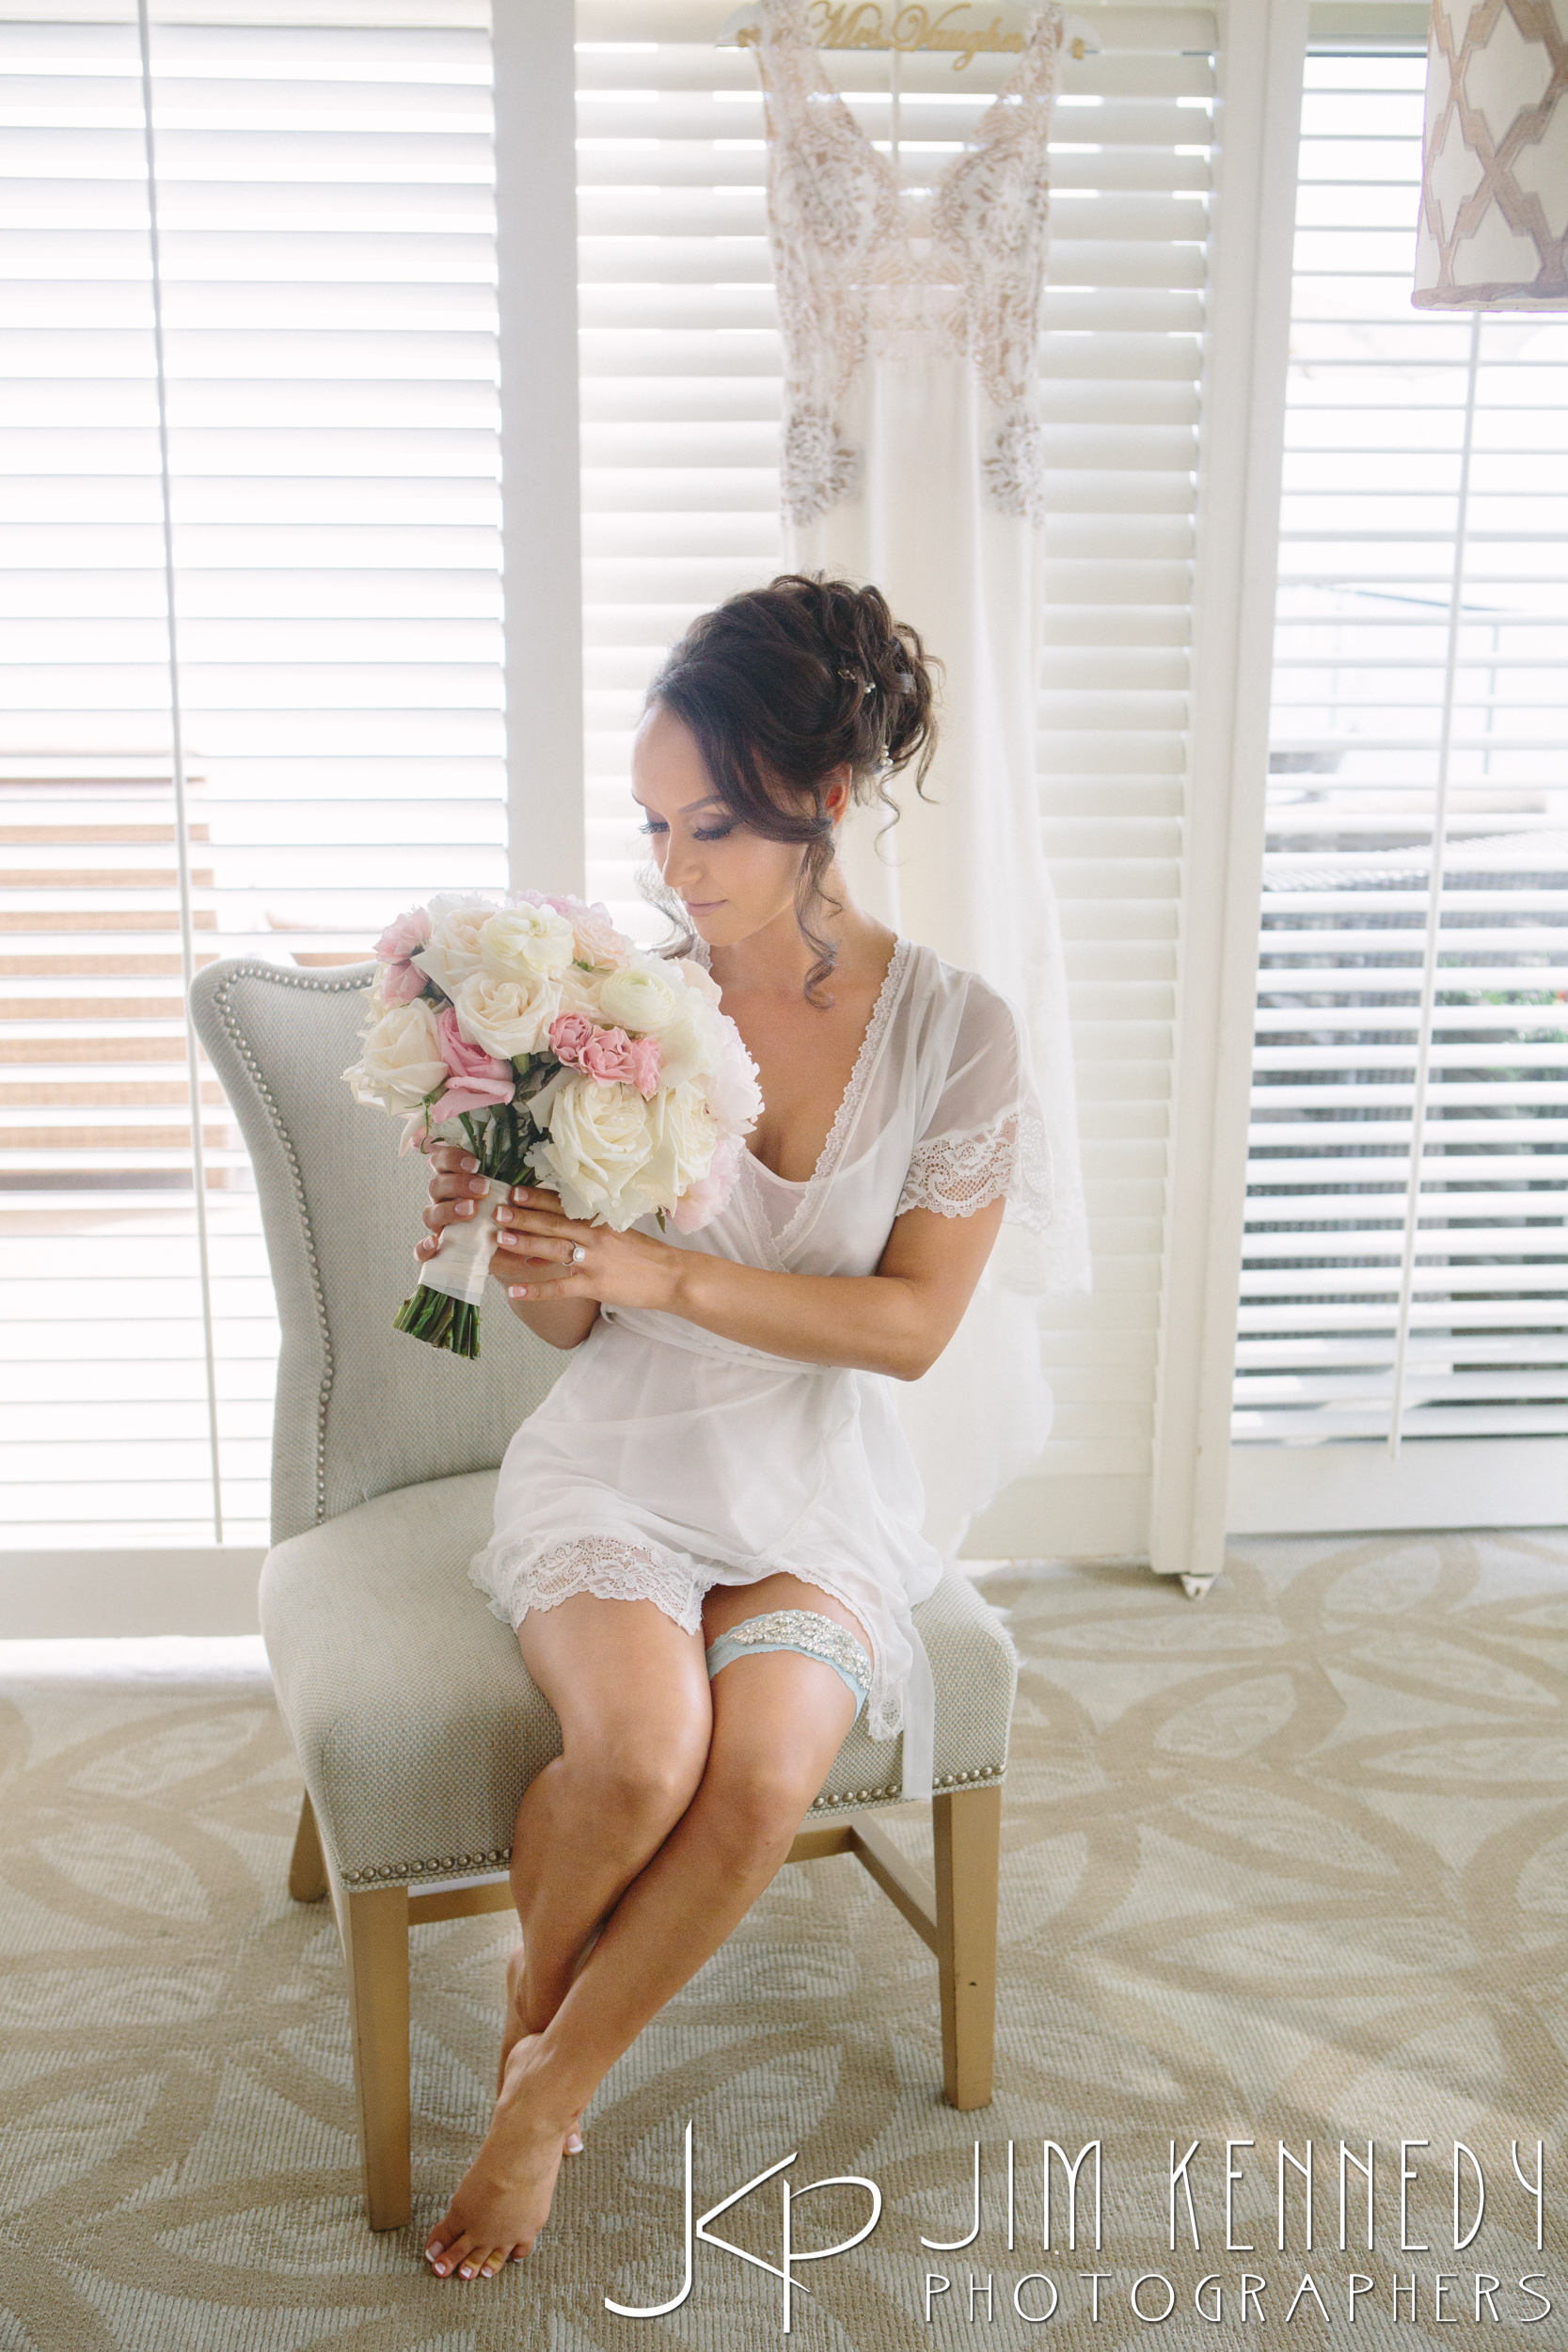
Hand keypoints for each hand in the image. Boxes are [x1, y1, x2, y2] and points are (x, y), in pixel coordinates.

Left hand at [488, 1187, 682, 1315]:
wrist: (672, 1277)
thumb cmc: (646, 1255)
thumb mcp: (620, 1232)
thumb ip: (593, 1228)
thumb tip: (563, 1226)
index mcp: (599, 1221)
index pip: (563, 1206)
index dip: (537, 1198)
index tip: (514, 1191)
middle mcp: (594, 1237)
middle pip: (552, 1224)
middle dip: (522, 1217)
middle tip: (496, 1211)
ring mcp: (593, 1261)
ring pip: (553, 1250)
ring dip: (525, 1244)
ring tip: (500, 1239)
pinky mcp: (595, 1285)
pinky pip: (559, 1288)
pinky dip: (536, 1290)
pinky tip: (515, 1292)